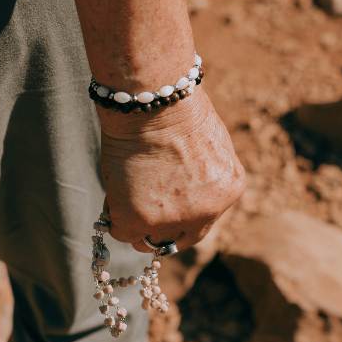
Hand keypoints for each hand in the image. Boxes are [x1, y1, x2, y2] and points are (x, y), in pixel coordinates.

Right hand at [98, 88, 245, 252]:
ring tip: (125, 191)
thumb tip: (179, 185)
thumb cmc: (177, 110)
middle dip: (159, 231)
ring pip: (147, 238)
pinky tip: (114, 194)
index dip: (182, 218)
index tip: (166, 214)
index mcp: (228, 190)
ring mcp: (173, 219)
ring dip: (134, 221)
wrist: (156, 103)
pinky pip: (122, 232)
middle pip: (179, 238)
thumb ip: (201, 174)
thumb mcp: (206, 146)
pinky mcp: (140, 219)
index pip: (203, 220)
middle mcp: (207, 212)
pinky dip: (114, 216)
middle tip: (140, 216)